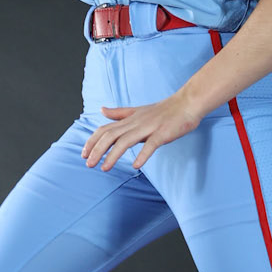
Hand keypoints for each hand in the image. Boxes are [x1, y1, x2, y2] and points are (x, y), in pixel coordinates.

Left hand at [82, 90, 201, 174]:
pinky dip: (142, 155)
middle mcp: (136, 123)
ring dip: (113, 155)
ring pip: (125, 141)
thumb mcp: (138, 111)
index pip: (105, 129)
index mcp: (129, 119)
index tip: (84, 153)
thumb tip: (101, 110)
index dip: (92, 141)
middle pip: (111, 135)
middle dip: (97, 150)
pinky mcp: (163, 133)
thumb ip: (119, 113)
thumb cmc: (165, 110)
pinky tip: (136, 166)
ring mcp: (149, 128)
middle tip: (88, 164)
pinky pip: (151, 145)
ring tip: (104, 168)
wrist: (187, 103)